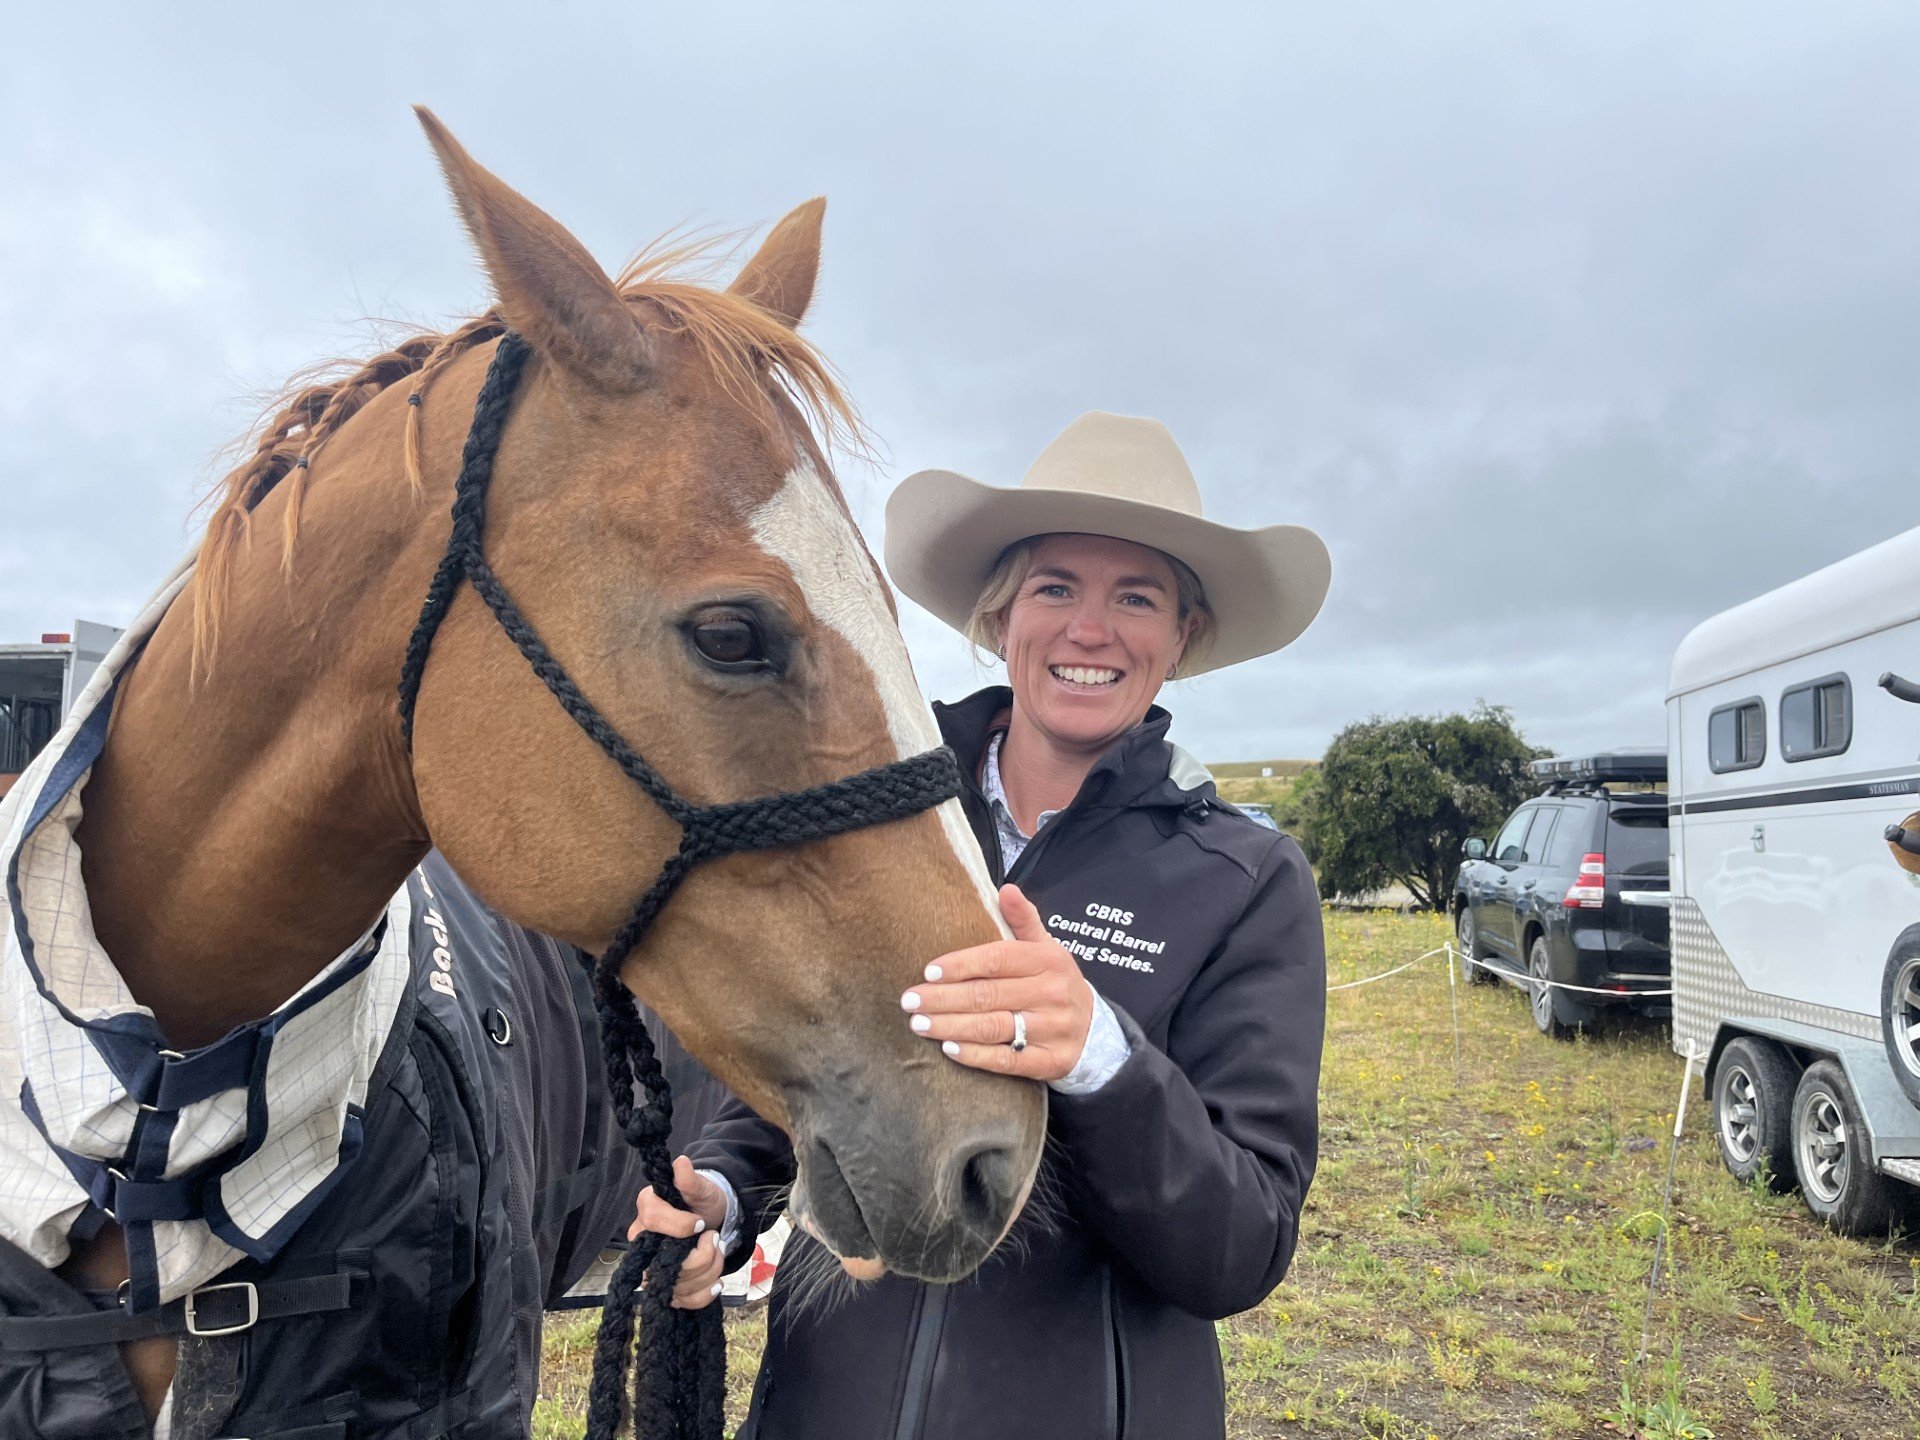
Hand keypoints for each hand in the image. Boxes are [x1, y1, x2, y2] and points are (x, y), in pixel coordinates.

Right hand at [629, 1155, 728, 1308]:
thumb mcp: (701, 1187)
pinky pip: (682, 1301)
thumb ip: (690, 1180)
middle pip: (667, 1261)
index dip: (681, 1225)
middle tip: (717, 1239)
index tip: (701, 1223)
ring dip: (710, 1271)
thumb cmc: (701, 1201)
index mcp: (647, 1209)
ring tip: (718, 1253)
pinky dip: (704, 1294)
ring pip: (679, 1285)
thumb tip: (680, 1163)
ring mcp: (651, 1268)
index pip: (654, 1220)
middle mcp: (642, 1242)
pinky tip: (715, 1283)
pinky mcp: (664, 1288)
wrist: (709, 1219)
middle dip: (704, 1254)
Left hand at [901, 884, 1094, 1081]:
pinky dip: (975, 1055)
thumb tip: (1006, 888)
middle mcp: (1052, 993)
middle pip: (988, 995)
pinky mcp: (1050, 1061)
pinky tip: (949, 1048)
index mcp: (1049, 960)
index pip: (998, 958)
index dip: (961, 964)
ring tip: (919, 1023)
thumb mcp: (1046, 948)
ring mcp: (1053, 1029)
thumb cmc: (1055, 983)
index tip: (928, 972)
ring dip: (950, 1026)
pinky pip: (1007, 1061)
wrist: (1095, 1031)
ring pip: (993, 1027)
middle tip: (910, 1000)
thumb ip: (1023, 920)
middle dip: (943, 999)